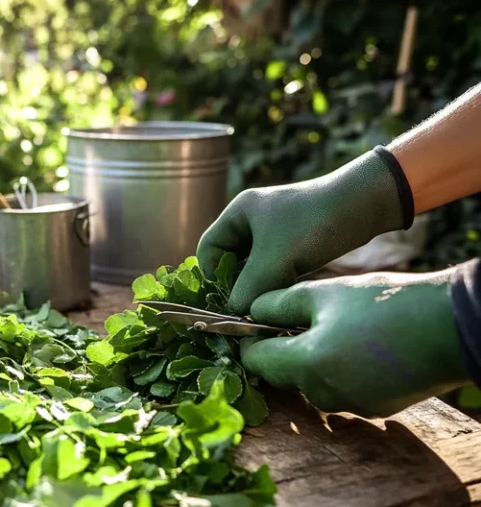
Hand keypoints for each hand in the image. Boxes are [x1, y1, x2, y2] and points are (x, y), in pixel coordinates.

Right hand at [197, 151, 408, 313]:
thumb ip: (249, 288)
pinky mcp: (294, 243)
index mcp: (238, 213)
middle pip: (229, 260)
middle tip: (246, 308)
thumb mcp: (276, 259)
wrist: (366, 204)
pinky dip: (274, 283)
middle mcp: (252, 220)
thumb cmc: (313, 224)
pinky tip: (284, 296)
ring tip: (266, 304)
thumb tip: (232, 313)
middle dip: (236, 285)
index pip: (208, 249)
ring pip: (253, 268)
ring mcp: (274, 232)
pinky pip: (273, 268)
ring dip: (257, 286)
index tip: (225, 300)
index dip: (211, 276)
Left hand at [240, 270, 470, 417]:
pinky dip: (339, 368)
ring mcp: (351, 405)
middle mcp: (323, 394)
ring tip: (333, 325)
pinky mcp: (375, 407)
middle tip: (297, 316)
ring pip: (311, 381)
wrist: (452, 327)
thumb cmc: (384, 304)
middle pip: (283, 373)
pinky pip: (341, 388)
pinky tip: (357, 343)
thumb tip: (251, 312)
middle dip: (282, 346)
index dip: (249, 339)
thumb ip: (277, 304)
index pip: (255, 360)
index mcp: (305, 365)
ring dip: (311, 356)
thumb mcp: (323, 293)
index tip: (254, 320)